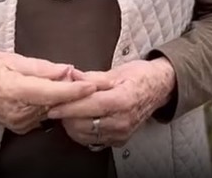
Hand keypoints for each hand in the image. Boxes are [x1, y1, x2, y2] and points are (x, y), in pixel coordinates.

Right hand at [0, 52, 97, 134]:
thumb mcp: (13, 59)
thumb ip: (42, 67)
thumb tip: (66, 70)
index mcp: (17, 90)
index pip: (54, 93)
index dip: (75, 89)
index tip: (93, 85)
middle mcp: (20, 110)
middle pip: (56, 102)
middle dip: (74, 91)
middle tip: (92, 79)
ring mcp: (20, 122)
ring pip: (52, 109)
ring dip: (63, 97)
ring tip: (72, 82)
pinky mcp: (21, 127)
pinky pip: (43, 114)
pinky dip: (50, 104)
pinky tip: (51, 93)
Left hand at [47, 58, 176, 148]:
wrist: (159, 88)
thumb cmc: (140, 77)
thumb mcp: (117, 71)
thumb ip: (92, 77)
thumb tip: (72, 76)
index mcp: (122, 100)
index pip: (88, 107)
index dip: (68, 107)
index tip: (52, 105)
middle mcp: (122, 120)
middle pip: (84, 124)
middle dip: (67, 115)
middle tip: (59, 103)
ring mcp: (121, 132)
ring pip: (85, 135)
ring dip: (72, 124)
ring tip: (69, 110)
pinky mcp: (119, 140)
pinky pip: (93, 140)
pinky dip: (81, 131)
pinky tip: (79, 119)